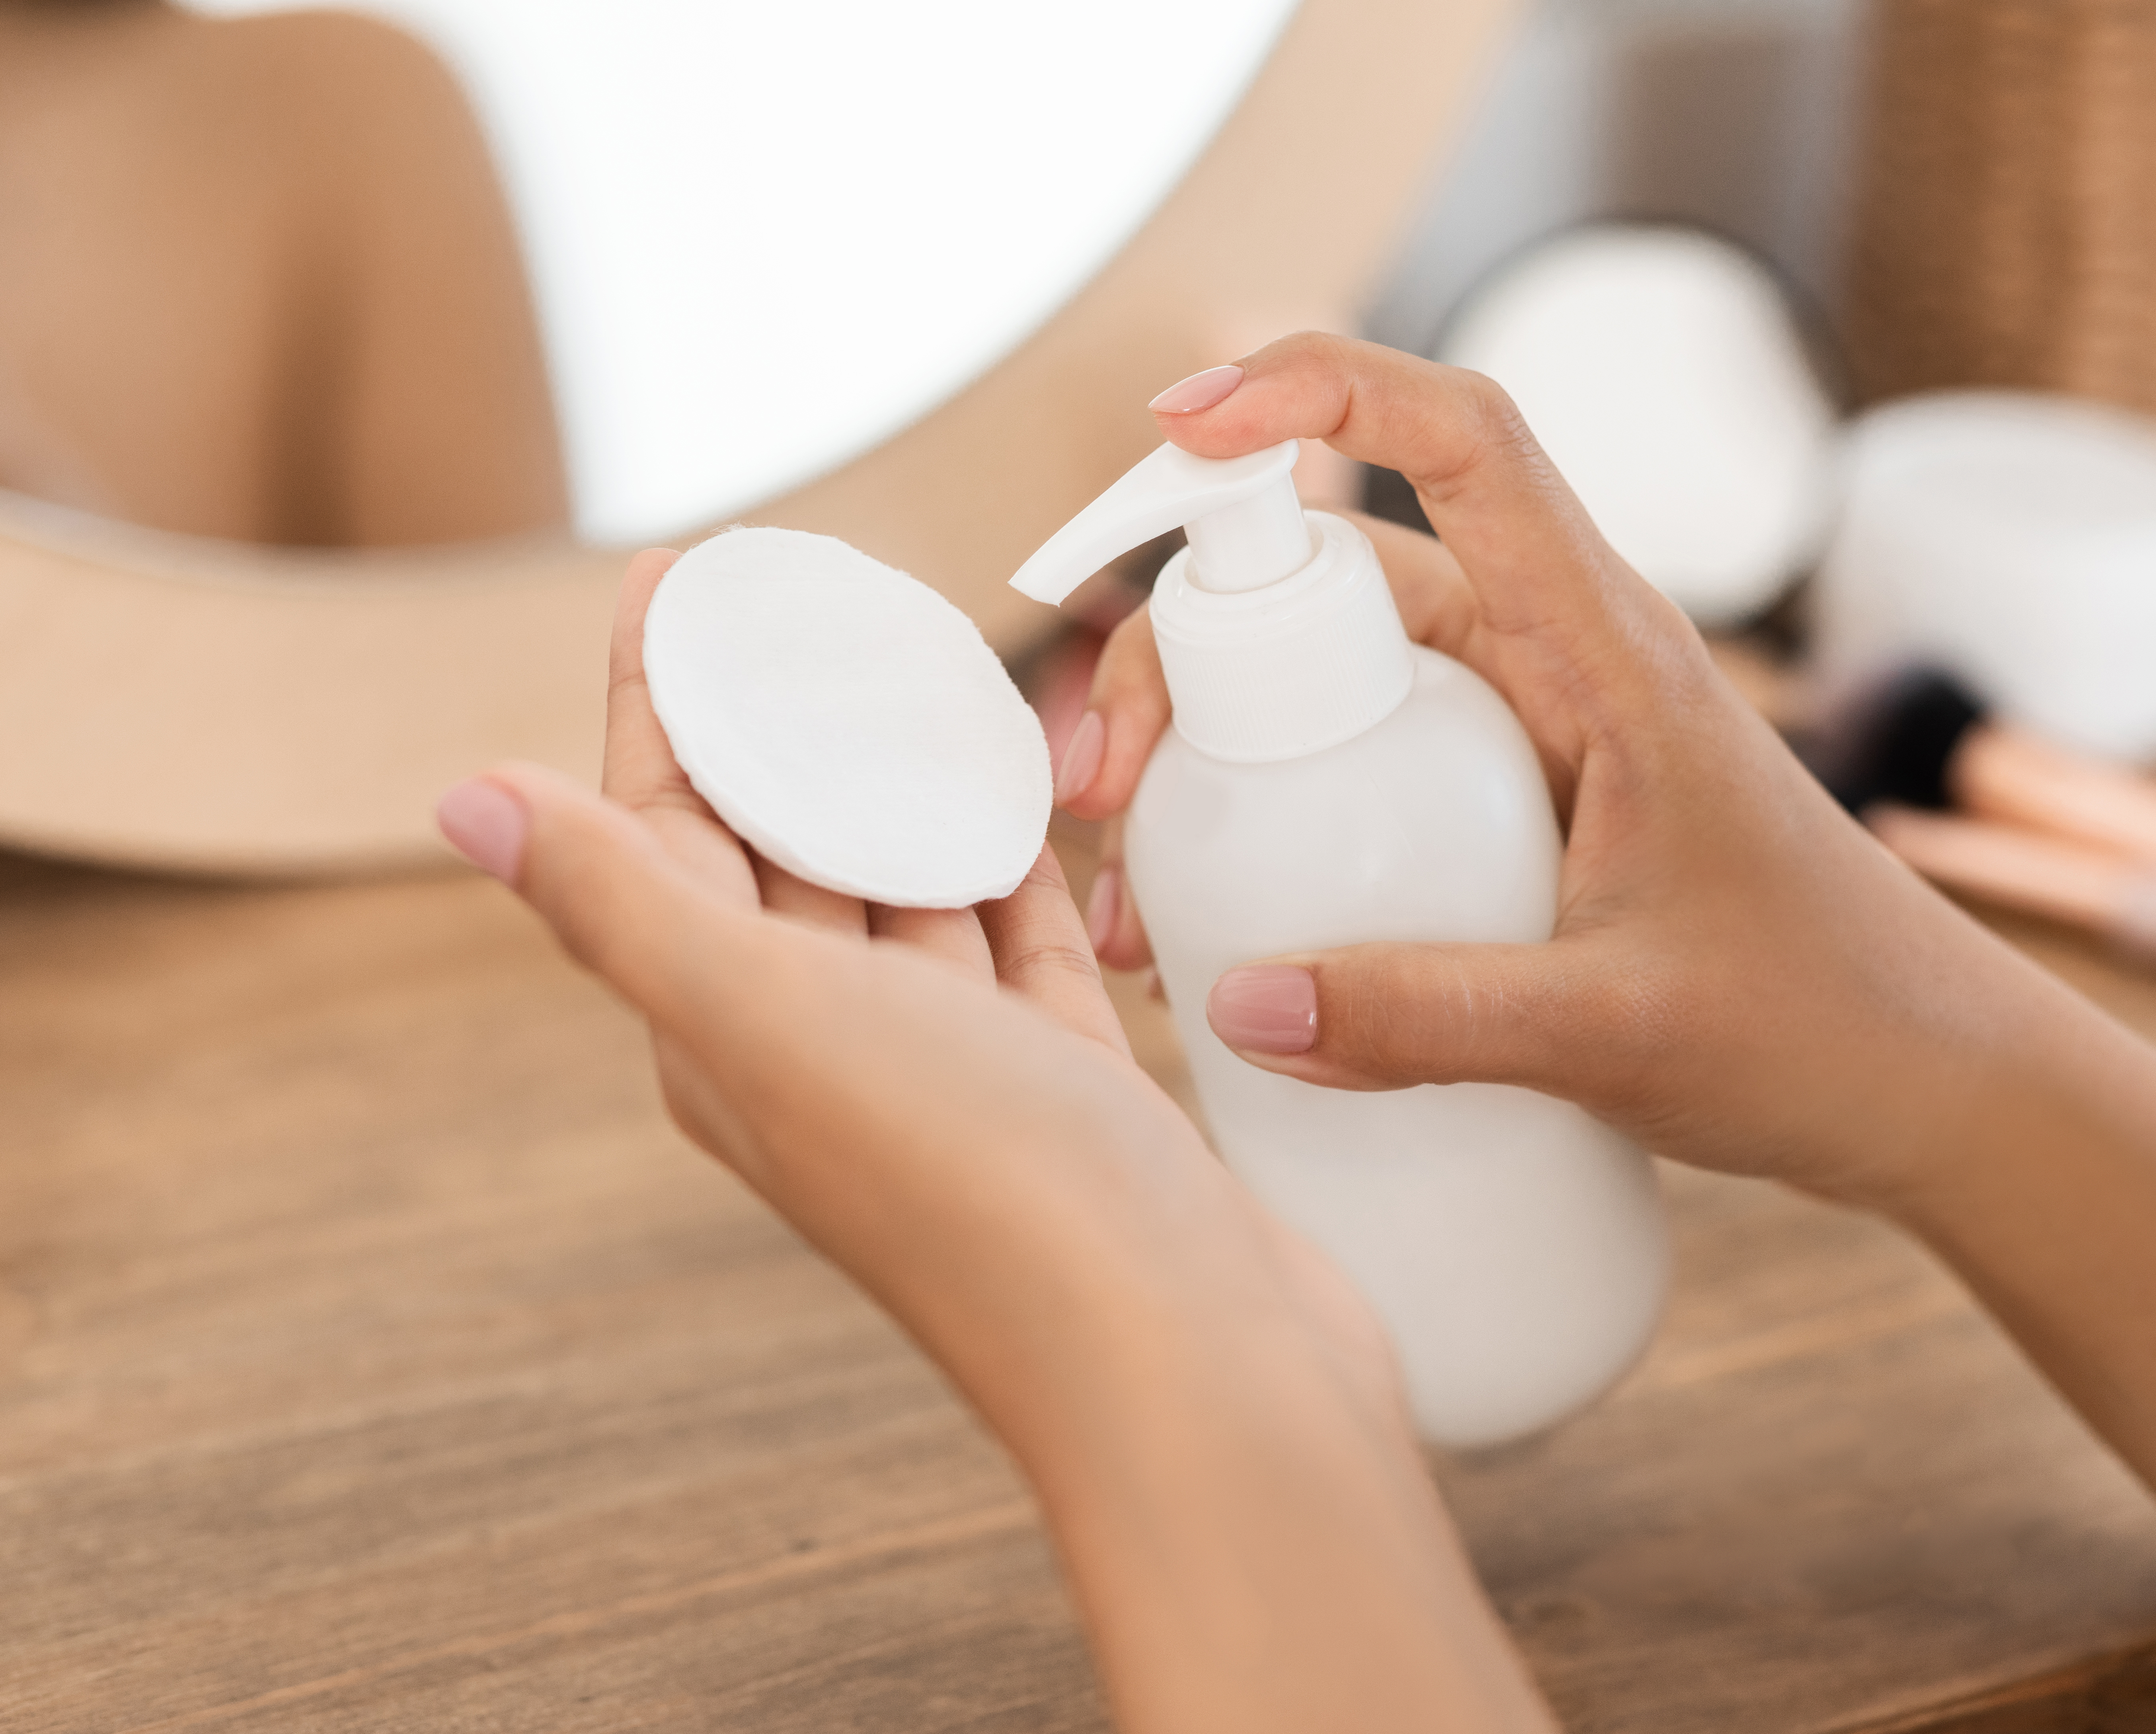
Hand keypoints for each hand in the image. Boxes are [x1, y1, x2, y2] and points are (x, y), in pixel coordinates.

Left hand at [434, 548, 1394, 1456]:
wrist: (1188, 1366)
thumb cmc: (982, 1191)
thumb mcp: (775, 1023)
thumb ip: (622, 909)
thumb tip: (459, 798)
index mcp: (728, 1040)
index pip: (660, 835)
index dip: (658, 699)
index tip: (675, 571)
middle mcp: (825, 1056)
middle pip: (778, 853)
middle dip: (776, 723)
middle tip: (800, 594)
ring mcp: (952, 1073)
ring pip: (901, 891)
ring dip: (893, 782)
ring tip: (913, 664)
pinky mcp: (1064, 1083)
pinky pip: (1014, 938)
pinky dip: (1007, 857)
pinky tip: (1016, 787)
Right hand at [1063, 335, 2029, 1208]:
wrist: (1919, 1084)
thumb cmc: (1817, 1025)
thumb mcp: (1618, 1032)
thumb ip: (1431, 1021)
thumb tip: (1236, 1004)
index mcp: (1609, 651)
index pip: (1464, 440)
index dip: (1323, 389)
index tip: (1185, 422)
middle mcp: (1558, 667)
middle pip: (1340, 582)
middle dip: (1196, 656)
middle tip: (1107, 792)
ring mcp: (1529, 741)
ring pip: (1337, 690)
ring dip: (1221, 760)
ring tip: (1139, 900)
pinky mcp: (1513, 816)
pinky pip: (1367, 781)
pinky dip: (1280, 831)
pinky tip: (1224, 942)